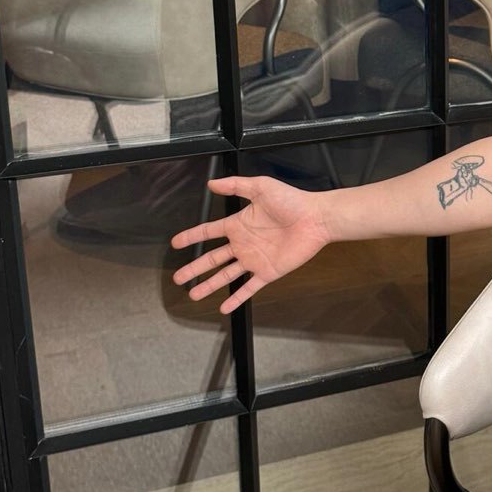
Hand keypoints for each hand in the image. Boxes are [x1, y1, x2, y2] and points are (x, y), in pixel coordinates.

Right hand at [169, 174, 331, 313]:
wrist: (315, 219)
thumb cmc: (292, 201)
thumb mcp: (260, 187)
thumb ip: (235, 185)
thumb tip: (211, 183)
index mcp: (238, 224)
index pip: (208, 232)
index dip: (192, 237)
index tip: (176, 243)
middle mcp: (243, 244)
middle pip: (212, 258)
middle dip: (194, 268)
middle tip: (178, 277)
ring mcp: (254, 259)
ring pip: (225, 275)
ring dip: (208, 285)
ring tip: (192, 294)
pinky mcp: (267, 272)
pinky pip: (248, 288)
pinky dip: (236, 298)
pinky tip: (224, 307)